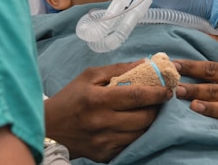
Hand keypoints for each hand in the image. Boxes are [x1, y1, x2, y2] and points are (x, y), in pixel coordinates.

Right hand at [44, 63, 171, 160]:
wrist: (50, 128)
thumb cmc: (71, 97)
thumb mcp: (90, 76)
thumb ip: (119, 69)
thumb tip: (146, 63)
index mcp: (98, 99)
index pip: (137, 96)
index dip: (157, 92)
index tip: (167, 88)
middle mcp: (102, 122)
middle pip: (144, 117)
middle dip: (157, 107)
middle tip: (160, 99)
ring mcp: (104, 142)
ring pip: (141, 134)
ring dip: (150, 121)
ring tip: (149, 111)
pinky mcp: (105, 156)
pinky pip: (131, 145)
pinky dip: (137, 134)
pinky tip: (134, 124)